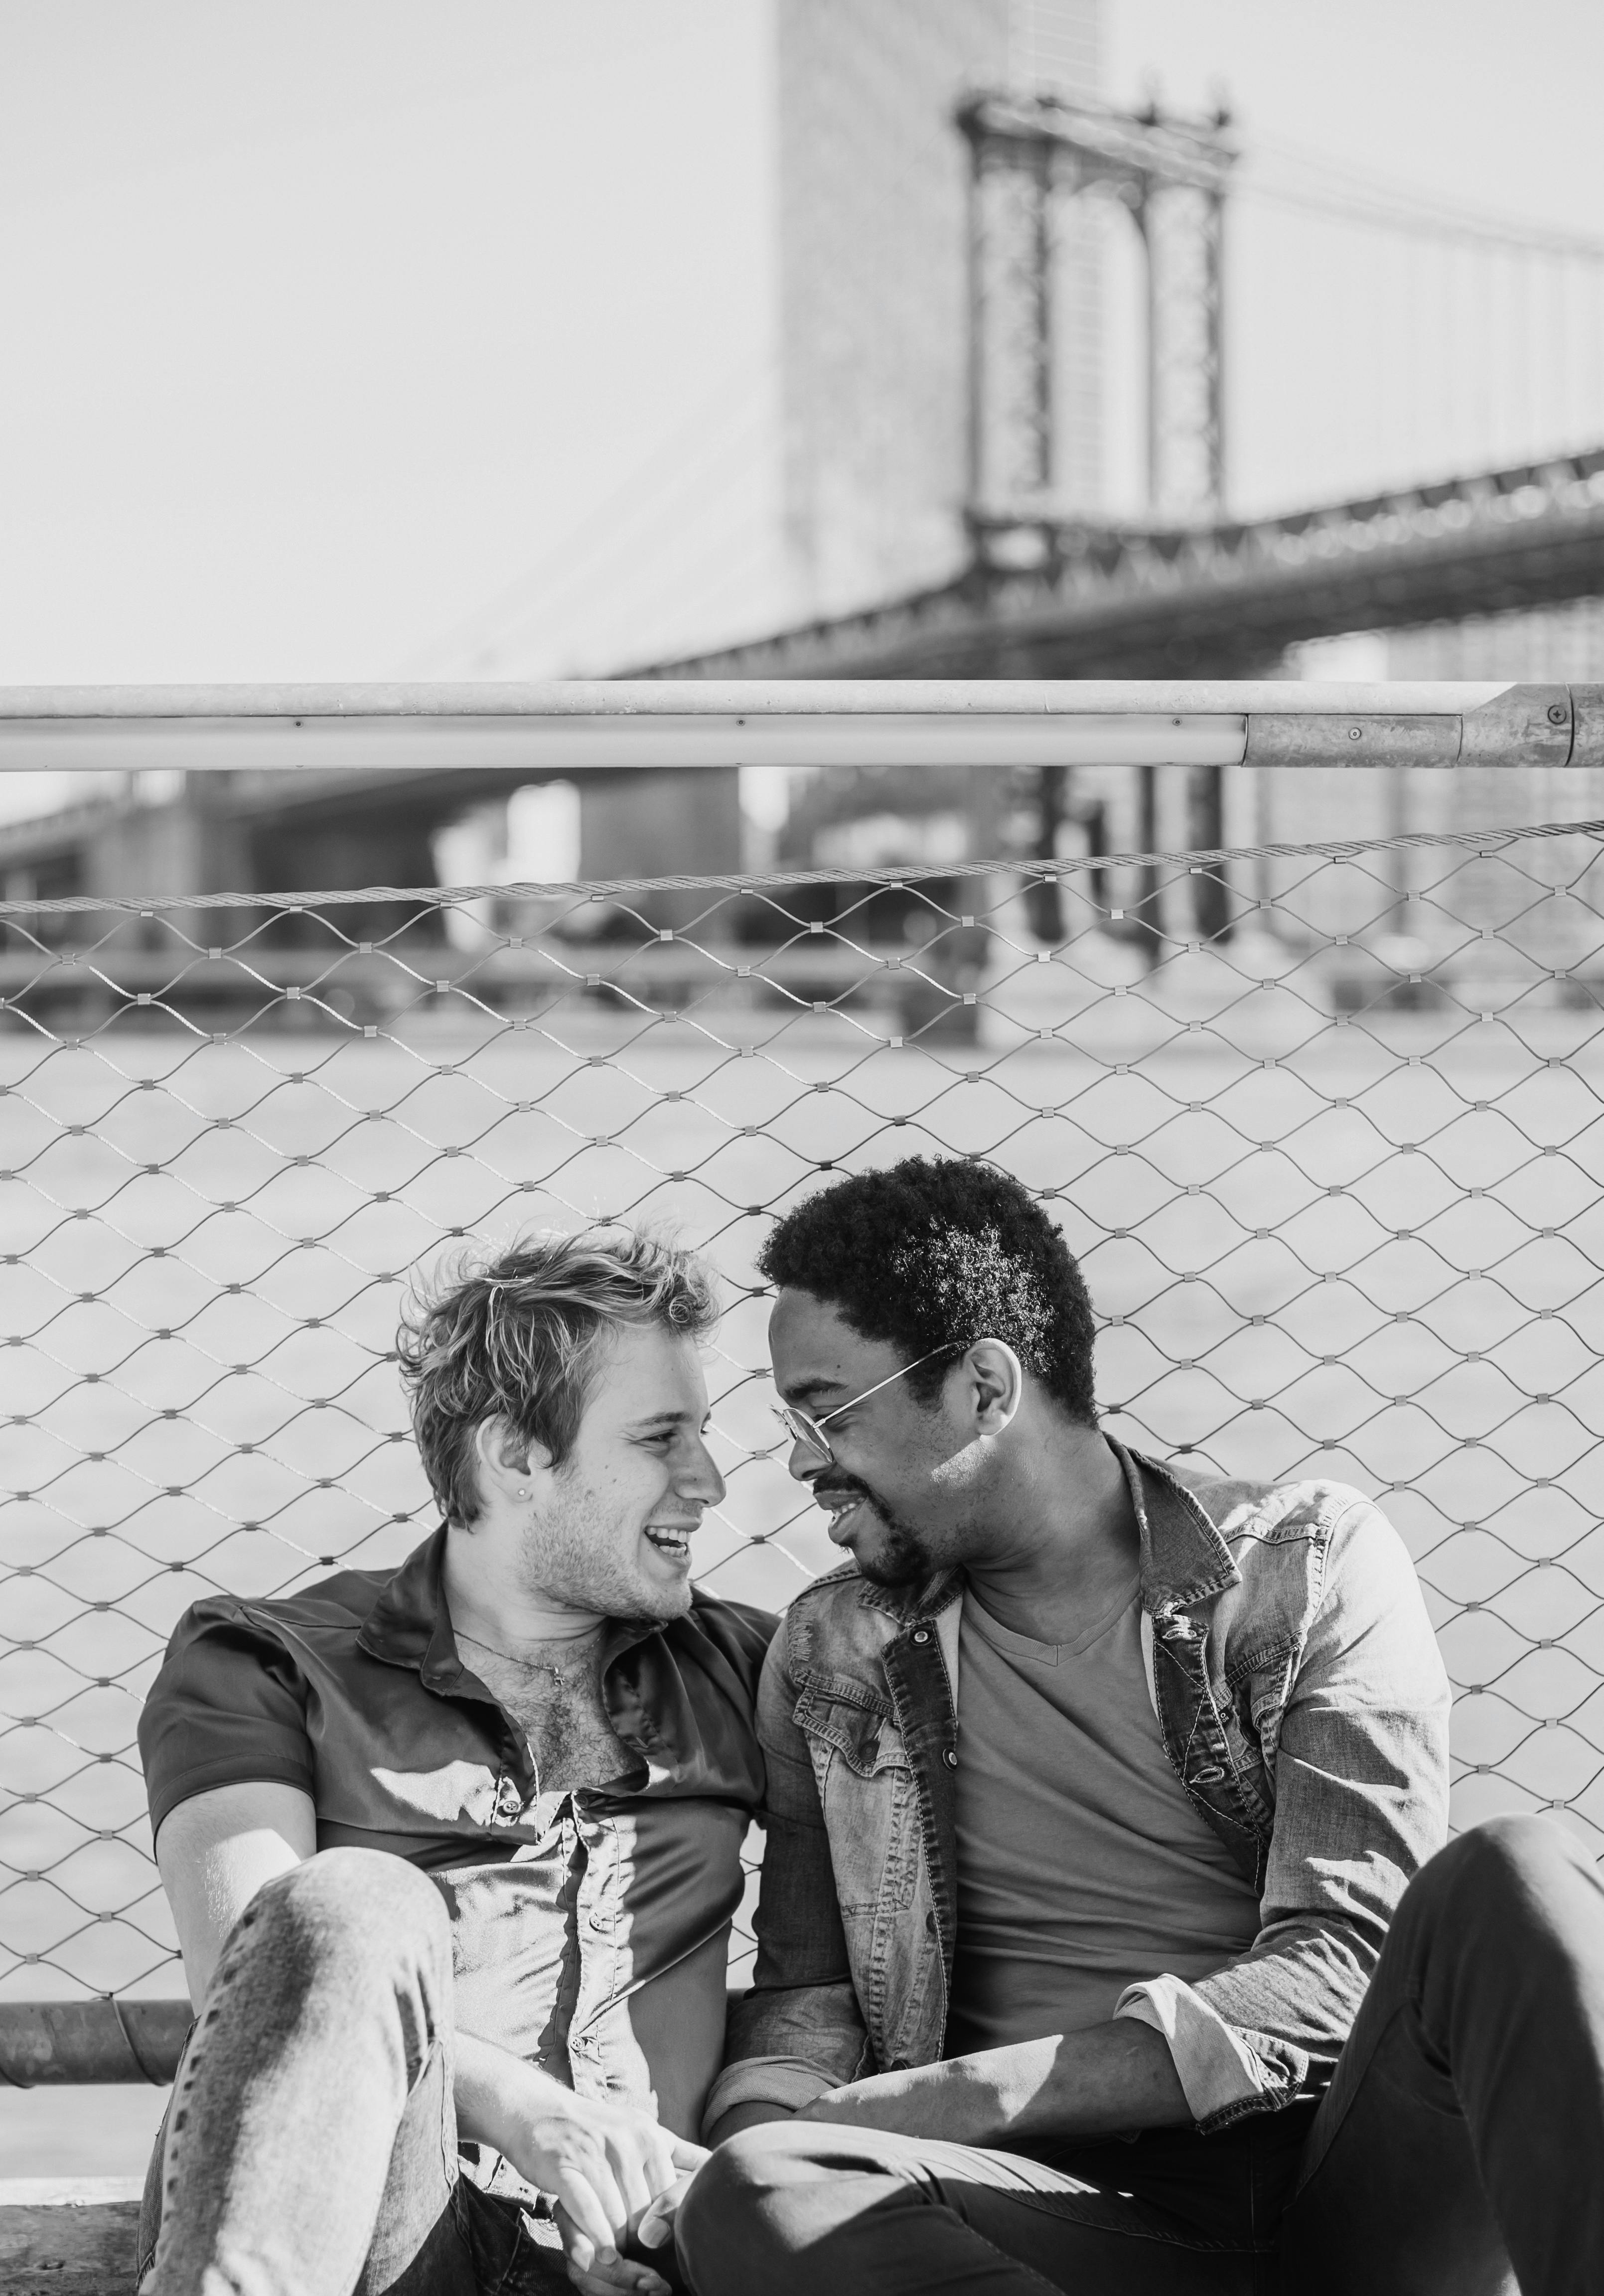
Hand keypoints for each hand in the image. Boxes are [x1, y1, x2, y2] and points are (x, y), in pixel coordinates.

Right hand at [501, 2085, 704, 2281]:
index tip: (659, 2245)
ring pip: (617, 2217)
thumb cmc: (596, 2128)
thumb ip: (679, 2151)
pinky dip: (596, 2238)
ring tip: (619, 2258)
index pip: (667, 2197)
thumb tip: (718, 2164)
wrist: (538, 2111)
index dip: (664, 2227)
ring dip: (618, 2245)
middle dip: (640, 2241)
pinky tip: (602, 2255)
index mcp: (650, 2135)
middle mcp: (625, 2141)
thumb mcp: (641, 2130)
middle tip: (637, 2259)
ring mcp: (593, 2153)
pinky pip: (587, 2212)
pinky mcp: (563, 2166)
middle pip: (643, 2212)